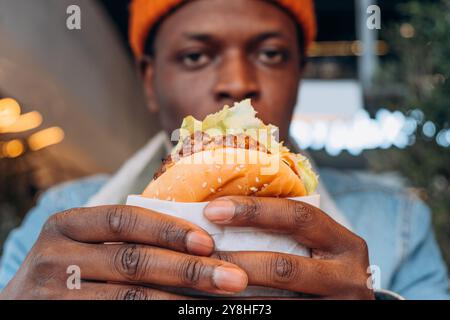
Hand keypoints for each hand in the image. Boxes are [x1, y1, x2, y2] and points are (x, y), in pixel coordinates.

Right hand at [0, 205, 247, 299]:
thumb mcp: (86, 247)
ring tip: (218, 303)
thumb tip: (198, 240)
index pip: (124, 220)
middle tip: (233, 278)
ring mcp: (51, 294)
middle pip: (133, 260)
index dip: (169, 230)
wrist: (20, 308)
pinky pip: (119, 317)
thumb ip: (126, 239)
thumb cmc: (68, 272)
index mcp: (67, 226)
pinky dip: (157, 317)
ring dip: (180, 302)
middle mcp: (54, 257)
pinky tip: (183, 315)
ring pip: (129, 298)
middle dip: (189, 270)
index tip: (208, 242)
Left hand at [204, 197, 374, 299]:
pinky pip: (278, 315)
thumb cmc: (324, 268)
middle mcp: (348, 276)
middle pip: (284, 266)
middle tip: (202, 253)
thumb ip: (291, 230)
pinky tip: (218, 302)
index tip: (213, 209)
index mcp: (345, 243)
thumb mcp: (320, 246)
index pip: (298, 217)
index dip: (254, 211)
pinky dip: (245, 309)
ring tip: (201, 282)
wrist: (347, 306)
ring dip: (233, 293)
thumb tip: (228, 208)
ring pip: (277, 302)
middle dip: (237, 258)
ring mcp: (339, 306)